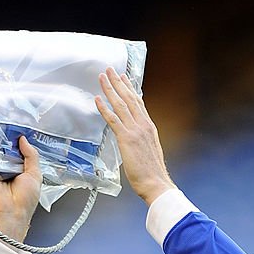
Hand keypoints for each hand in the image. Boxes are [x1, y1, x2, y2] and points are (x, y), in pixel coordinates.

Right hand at [0, 135, 41, 241]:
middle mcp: (10, 168)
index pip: (23, 151)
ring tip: (3, 131)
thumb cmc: (25, 200)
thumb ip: (31, 155)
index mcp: (24, 170)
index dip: (23, 141)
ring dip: (1, 143)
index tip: (23, 128)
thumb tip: (23, 139)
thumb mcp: (35, 174)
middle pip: (10, 148)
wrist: (8, 212)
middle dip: (12, 139)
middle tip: (13, 126)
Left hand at [95, 68, 175, 206]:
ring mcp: (135, 130)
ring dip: (110, 89)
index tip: (125, 77)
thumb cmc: (152, 174)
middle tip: (110, 70)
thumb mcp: (148, 151)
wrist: (156, 183)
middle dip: (119, 82)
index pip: (138, 103)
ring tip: (102, 77)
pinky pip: (113, 119)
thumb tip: (133, 140)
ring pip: (121, 104)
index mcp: (149, 127)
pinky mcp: (127, 139)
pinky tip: (97, 99)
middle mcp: (143, 124)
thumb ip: (141, 141)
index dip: (130, 88)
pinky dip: (104, 108)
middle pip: (129, 98)